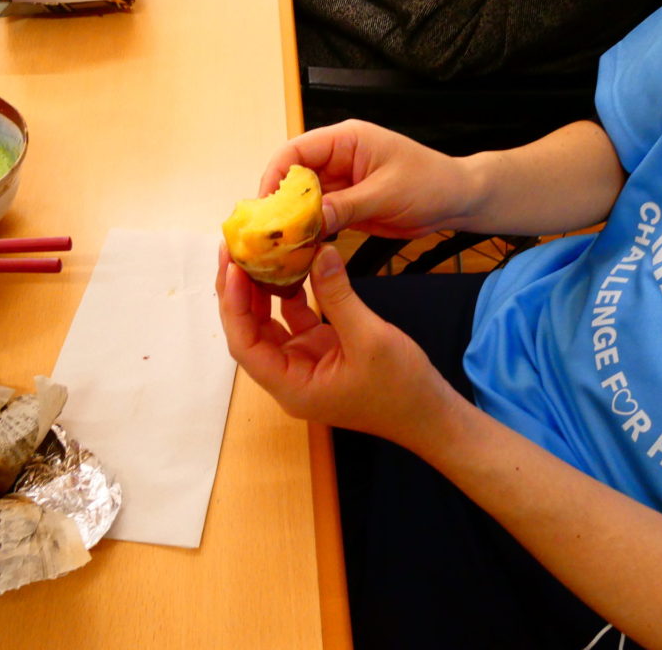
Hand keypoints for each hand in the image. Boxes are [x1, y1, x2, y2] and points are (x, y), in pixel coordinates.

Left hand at [217, 243, 457, 445]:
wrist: (429, 412)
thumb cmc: (400, 388)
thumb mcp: (370, 338)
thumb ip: (339, 295)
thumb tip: (318, 252)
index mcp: (292, 386)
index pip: (245, 344)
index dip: (234, 305)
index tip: (233, 267)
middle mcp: (288, 376)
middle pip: (249, 331)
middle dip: (238, 292)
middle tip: (233, 250)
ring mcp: (302, 362)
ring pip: (268, 323)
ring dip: (260, 290)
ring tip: (254, 252)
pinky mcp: (318, 350)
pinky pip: (294, 319)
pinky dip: (290, 293)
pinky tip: (289, 265)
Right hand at [260, 119, 475, 239]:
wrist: (457, 201)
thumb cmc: (430, 183)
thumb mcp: (386, 193)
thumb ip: (345, 206)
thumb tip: (306, 221)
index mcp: (345, 140)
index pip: (296, 152)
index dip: (275, 177)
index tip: (265, 207)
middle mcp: (337, 159)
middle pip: (293, 178)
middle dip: (279, 204)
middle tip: (267, 234)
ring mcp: (340, 184)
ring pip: (303, 202)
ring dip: (292, 222)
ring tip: (278, 246)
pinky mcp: (346, 207)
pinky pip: (319, 218)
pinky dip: (309, 233)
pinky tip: (300, 250)